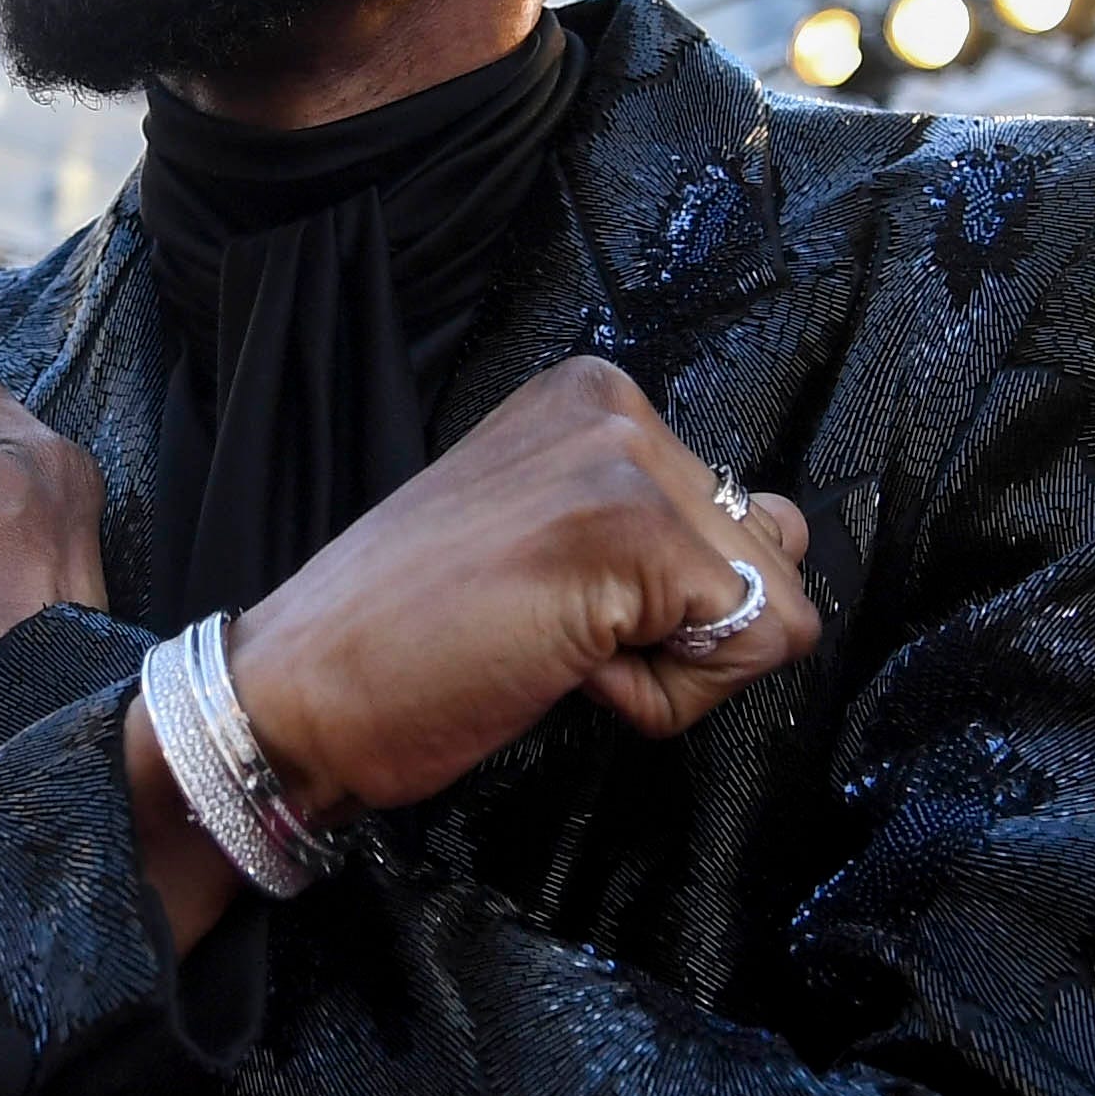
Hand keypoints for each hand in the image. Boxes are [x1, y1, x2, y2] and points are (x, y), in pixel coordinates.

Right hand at [228, 356, 814, 816]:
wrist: (300, 693)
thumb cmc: (406, 641)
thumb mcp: (551, 543)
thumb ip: (667, 524)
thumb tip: (794, 533)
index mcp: (589, 399)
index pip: (737, 512)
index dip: (664, 602)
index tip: (550, 603)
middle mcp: (613, 406)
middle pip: (773, 555)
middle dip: (684, 632)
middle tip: (552, 631)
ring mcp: (622, 461)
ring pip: (776, 603)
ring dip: (677, 666)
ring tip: (558, 645)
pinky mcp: (635, 534)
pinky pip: (753, 644)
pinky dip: (666, 697)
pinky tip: (564, 666)